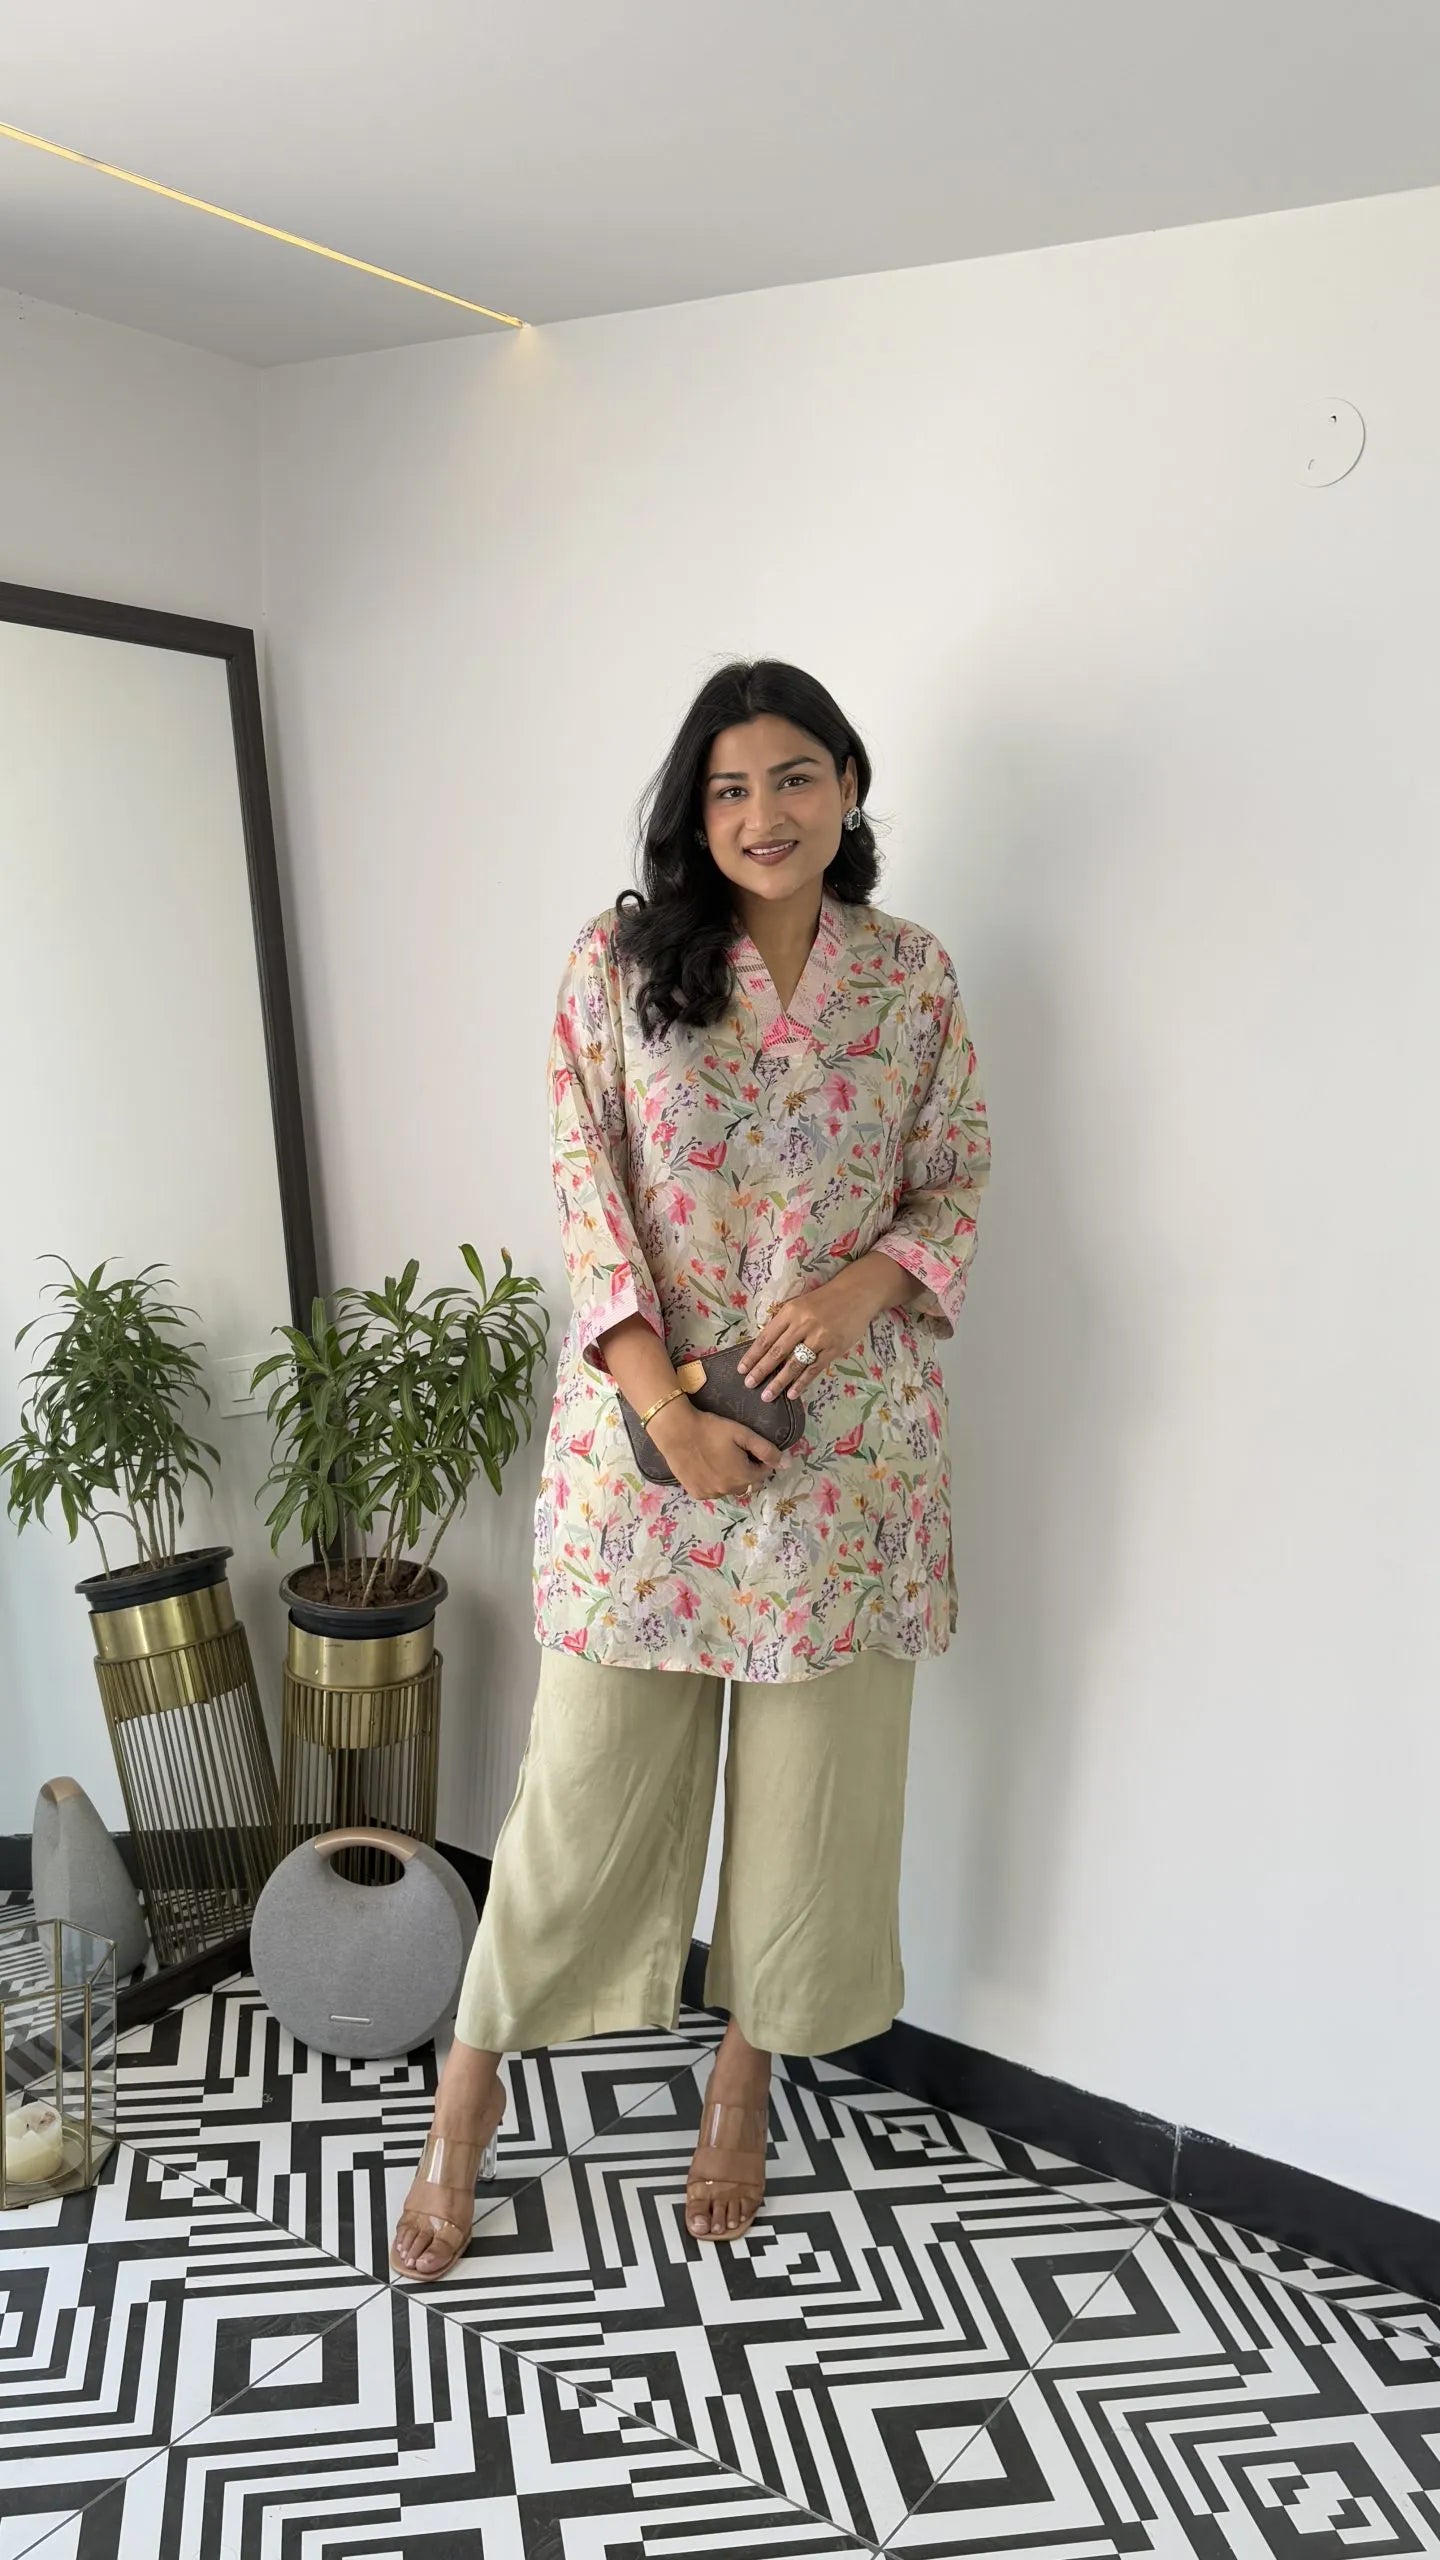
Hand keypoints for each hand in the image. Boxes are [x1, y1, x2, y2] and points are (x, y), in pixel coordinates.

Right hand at [648, 1399, 788, 1499]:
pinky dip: (714, 1483)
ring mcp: (711, 1494)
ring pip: (730, 1489)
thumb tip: (786, 1464)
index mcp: (744, 1476)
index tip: (750, 1448)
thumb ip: (766, 1450)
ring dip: (731, 1479)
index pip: (763, 1473)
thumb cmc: (711, 1429)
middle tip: (735, 1453)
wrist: (677, 1431)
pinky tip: (708, 1467)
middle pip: (748, 1484)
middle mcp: (729, 1490)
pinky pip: (713, 1491)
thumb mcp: (742, 1434)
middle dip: (747, 1471)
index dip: (760, 1460)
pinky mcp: (697, 1493)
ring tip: (721, 1459)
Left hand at [737, 1260, 901, 1401]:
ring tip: (767, 1395)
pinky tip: (792, 1393)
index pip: (766, 1337)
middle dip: (761, 1370)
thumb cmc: (824, 1300)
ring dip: (779, 1381)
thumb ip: (784, 1323)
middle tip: (748, 1385)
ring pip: (794, 1363)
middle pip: (777, 1352)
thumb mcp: (800, 1304)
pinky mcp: (834, 1348)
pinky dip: (802, 1382)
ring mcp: (819, 1337)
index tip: (741, 1369)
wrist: (856, 1293)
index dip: (752, 1355)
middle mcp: (802, 1324)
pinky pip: (814, 1369)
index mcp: (790, 1312)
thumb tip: (765, 1347)